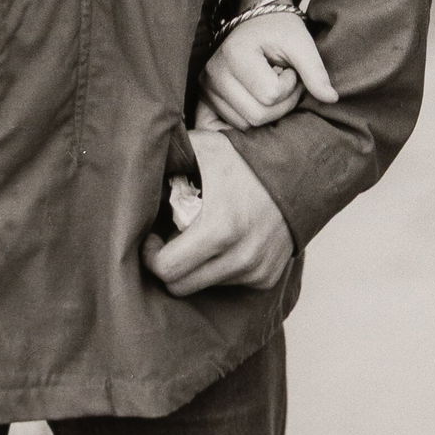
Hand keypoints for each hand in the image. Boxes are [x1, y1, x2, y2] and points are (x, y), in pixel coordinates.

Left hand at [140, 131, 294, 296]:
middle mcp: (241, 257)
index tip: (152, 237)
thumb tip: (133, 168)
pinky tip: (223, 243)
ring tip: (197, 237)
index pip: (166, 269)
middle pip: (181, 286)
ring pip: (204, 286)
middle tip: (169, 240)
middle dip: (168, 264)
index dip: (150, 254)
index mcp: (220, 228)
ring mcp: (256, 270)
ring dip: (194, 267)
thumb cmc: (245, 157)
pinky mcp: (267, 277)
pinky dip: (219, 268)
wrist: (301, 168)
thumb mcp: (204, 148)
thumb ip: (168, 156)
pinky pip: (229, 284)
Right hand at [200, 10, 337, 130]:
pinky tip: (256, 100)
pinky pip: (229, 126)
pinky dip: (248, 119)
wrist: (256, 19)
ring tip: (270, 85)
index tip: (289, 68)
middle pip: (256, 116)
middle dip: (282, 103)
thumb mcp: (301, 42)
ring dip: (267, 111)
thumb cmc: (279, 29)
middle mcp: (213, 73)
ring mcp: (206, 88)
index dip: (290, 86)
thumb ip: (316, 71)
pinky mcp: (205, 98)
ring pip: (246, 125)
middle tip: (285, 81)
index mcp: (235, 54)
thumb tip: (331, 99)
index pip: (270, 95)